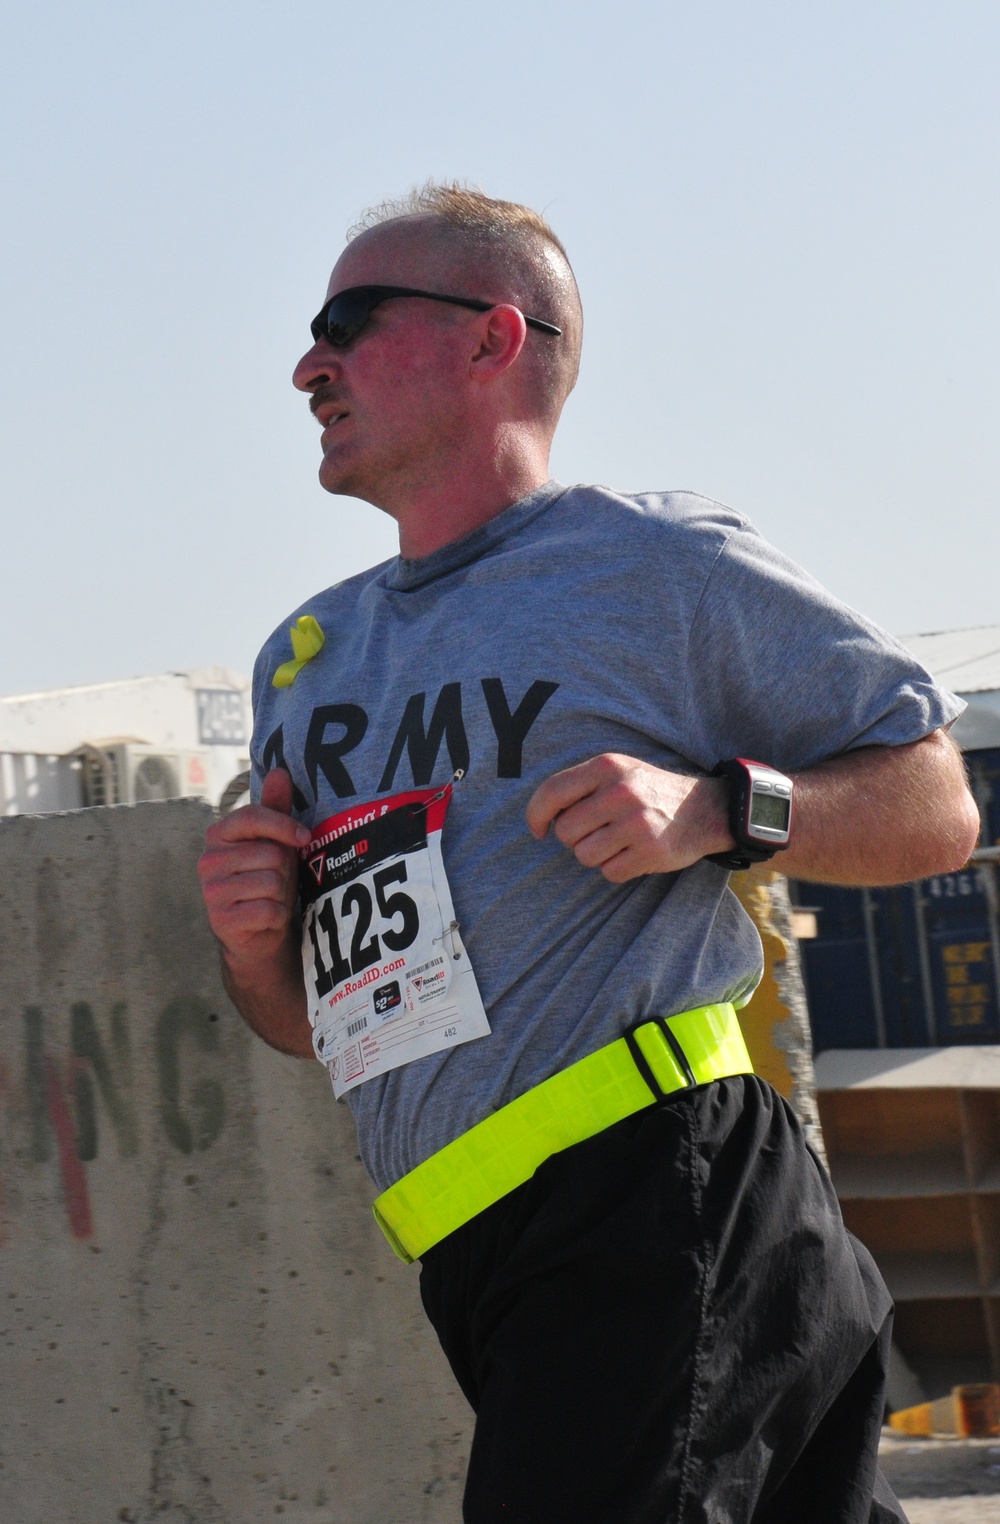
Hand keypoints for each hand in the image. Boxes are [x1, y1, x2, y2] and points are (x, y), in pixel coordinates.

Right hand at [198, 769, 311, 970]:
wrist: (256, 931)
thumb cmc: (265, 878)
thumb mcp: (273, 842)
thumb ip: (275, 808)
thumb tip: (279, 771)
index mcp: (218, 835)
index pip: (251, 816)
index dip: (283, 825)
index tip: (304, 837)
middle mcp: (208, 860)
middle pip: (269, 853)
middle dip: (284, 870)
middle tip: (276, 881)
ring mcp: (211, 892)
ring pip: (271, 882)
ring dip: (281, 894)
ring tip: (270, 898)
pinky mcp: (221, 920)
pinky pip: (268, 910)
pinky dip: (276, 916)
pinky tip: (265, 917)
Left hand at [525, 753, 731, 882]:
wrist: (705, 809)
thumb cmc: (649, 792)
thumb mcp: (618, 772)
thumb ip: (581, 786)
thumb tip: (542, 817)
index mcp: (607, 767)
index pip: (552, 792)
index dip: (536, 815)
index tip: (538, 830)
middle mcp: (620, 792)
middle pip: (565, 831)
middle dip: (575, 838)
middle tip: (599, 831)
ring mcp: (637, 822)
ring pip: (584, 855)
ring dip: (596, 855)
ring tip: (619, 841)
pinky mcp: (650, 851)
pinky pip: (609, 872)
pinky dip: (617, 868)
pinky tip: (633, 853)